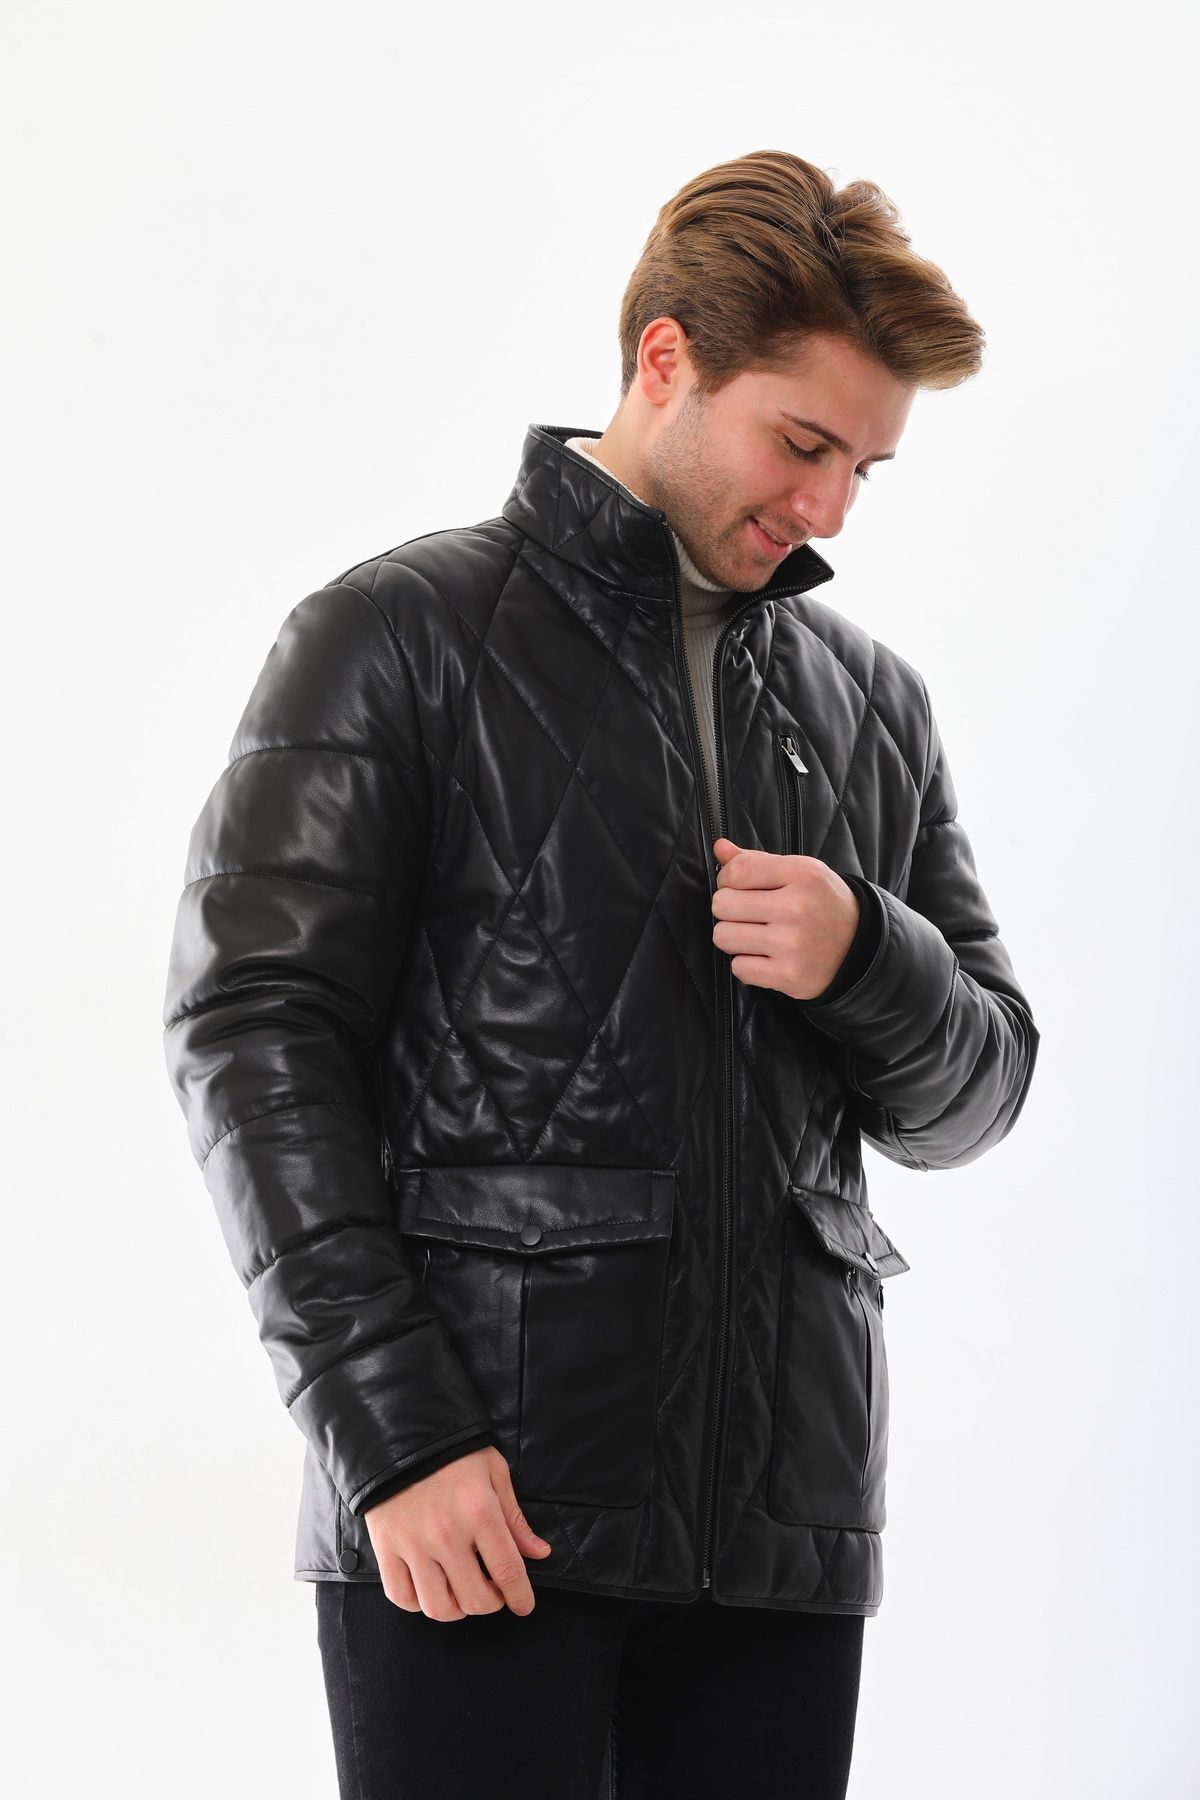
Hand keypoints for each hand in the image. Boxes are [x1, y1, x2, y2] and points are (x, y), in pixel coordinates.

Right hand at [362, 1445, 552, 1619]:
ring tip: (461, 1590)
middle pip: (474, 1599)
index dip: (520, 1596)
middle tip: (493, 1591)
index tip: (524, 1605)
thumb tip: (538, 1553)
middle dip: (491, 1603)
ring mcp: (413, 1545)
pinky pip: (402, 1597)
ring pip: (438, 1607)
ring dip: (456, 1608)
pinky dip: (418, 1602)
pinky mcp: (386, 1549)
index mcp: (479, 1513)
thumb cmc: (452, 1453)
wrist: (399, 1436)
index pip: (508, 1571)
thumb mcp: (493, 1472)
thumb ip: (514, 1518)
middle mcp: (446, 1535)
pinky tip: (430, 1586)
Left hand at [710, 837, 860, 1000]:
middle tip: (748, 913)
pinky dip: (747, 964)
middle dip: (729, 909)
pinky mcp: (789, 975)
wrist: (859, 946)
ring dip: (733, 937)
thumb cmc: (821, 903)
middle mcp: (797, 908)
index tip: (738, 887)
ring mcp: (793, 945)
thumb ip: (756, 860)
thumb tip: (720, 847)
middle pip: (722, 905)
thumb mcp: (799, 872)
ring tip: (755, 934)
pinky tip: (766, 956)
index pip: (736, 872)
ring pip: (723, 937)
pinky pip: (738, 968)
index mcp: (802, 874)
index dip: (727, 880)